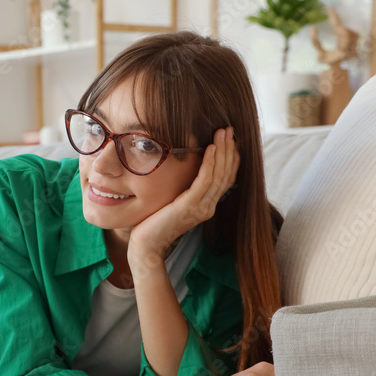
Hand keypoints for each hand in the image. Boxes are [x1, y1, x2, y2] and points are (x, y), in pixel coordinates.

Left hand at [128, 126, 239, 261]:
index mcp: (206, 204)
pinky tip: (211, 148)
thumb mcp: (172, 201)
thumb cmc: (153, 222)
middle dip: (229, 149)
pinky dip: (210, 163)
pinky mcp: (191, 207)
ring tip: (223, 132)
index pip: (225, 178)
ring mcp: (202, 207)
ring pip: (219, 175)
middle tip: (229, 129)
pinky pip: (205, 181)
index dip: (230, 157)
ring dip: (223, 151)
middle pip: (226, 173)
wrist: (145, 246)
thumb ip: (182, 189)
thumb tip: (184, 169)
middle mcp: (208, 206)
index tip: (229, 138)